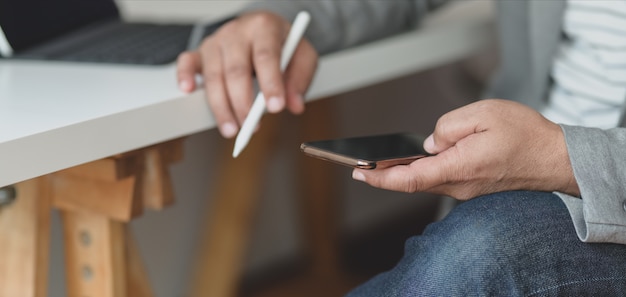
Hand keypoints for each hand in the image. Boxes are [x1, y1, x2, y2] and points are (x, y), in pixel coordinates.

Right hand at [176, 12, 318, 137]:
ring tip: (232, 129)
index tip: (275, 108)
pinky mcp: (201, 51)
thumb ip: (300, 79)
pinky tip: (188, 91)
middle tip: (252, 127)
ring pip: (214, 75)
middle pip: (236, 70)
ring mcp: (216, 41)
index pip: (266, 56)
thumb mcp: (302, 55)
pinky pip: (187, 61)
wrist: (263, 28)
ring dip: (221, 106)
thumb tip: (294, 105)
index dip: (270, 84)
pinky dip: (184, 75)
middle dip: (243, 103)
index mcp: (264, 27)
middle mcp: (237, 32)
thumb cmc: (282, 44)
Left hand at [352, 99, 580, 199]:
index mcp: (459, 167)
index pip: (409, 178)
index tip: (359, 170)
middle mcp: (459, 185)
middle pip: (412, 182)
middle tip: (360, 164)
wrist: (554, 160)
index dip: (380, 176)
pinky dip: (421, 172)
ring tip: (380, 161)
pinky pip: (439, 180)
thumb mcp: (483, 114)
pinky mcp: (471, 187)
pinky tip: (412, 162)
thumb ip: (449, 126)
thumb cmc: (525, 135)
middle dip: (384, 174)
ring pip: (425, 181)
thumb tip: (430, 143)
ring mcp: (465, 189)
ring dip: (402, 173)